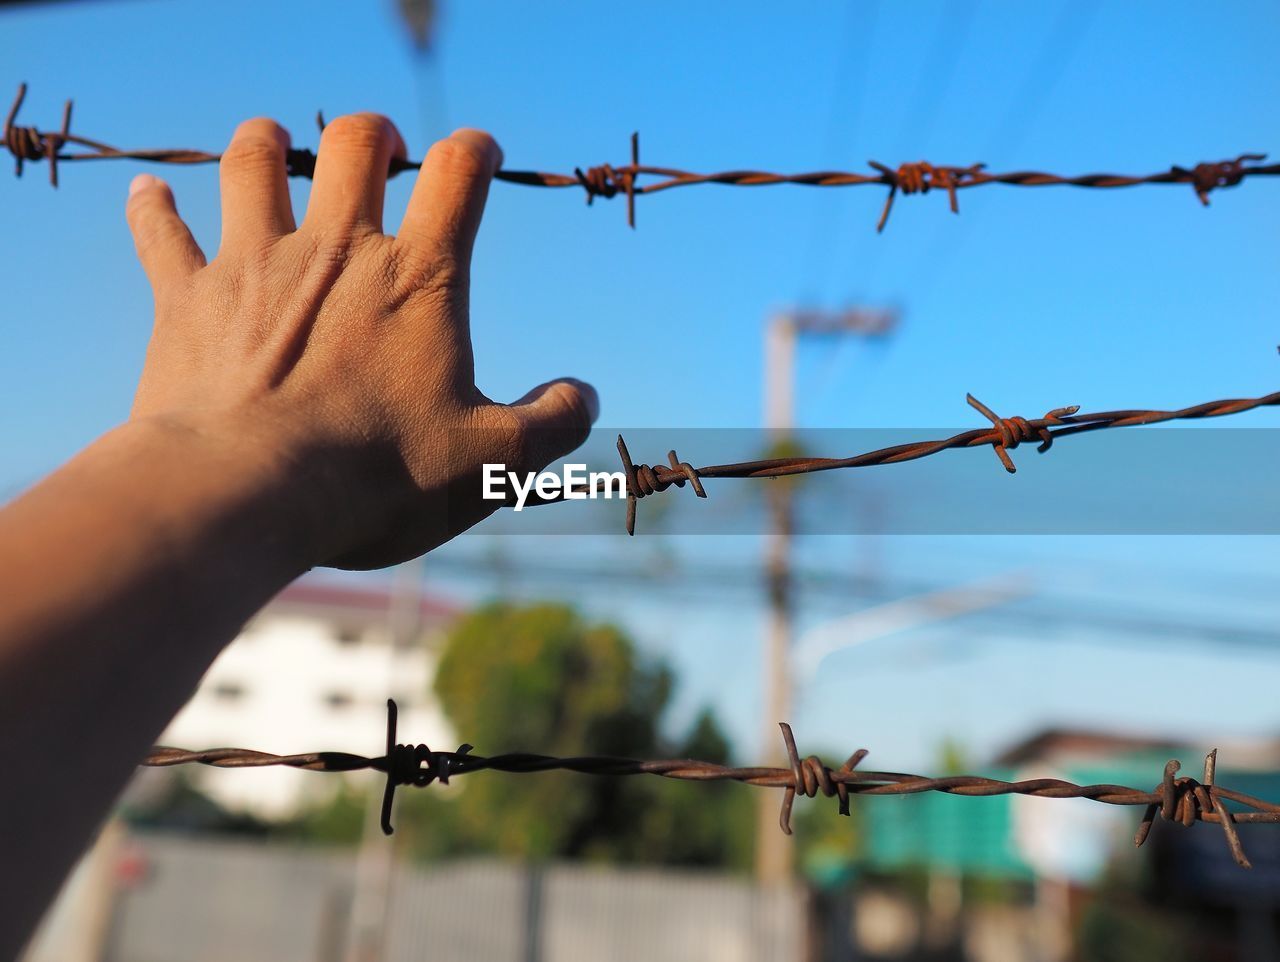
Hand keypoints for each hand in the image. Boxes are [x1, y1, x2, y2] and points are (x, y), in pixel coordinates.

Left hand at [124, 114, 596, 567]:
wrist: (247, 493)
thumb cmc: (378, 477)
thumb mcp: (492, 463)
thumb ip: (552, 425)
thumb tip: (582, 396)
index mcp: (419, 278)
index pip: (459, 174)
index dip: (475, 151)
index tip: (479, 155)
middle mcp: (337, 251)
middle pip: (355, 144)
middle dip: (374, 135)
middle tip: (381, 151)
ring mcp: (254, 266)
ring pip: (253, 163)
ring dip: (265, 145)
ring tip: (272, 145)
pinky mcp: (185, 300)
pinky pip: (163, 234)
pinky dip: (156, 212)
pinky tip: (150, 197)